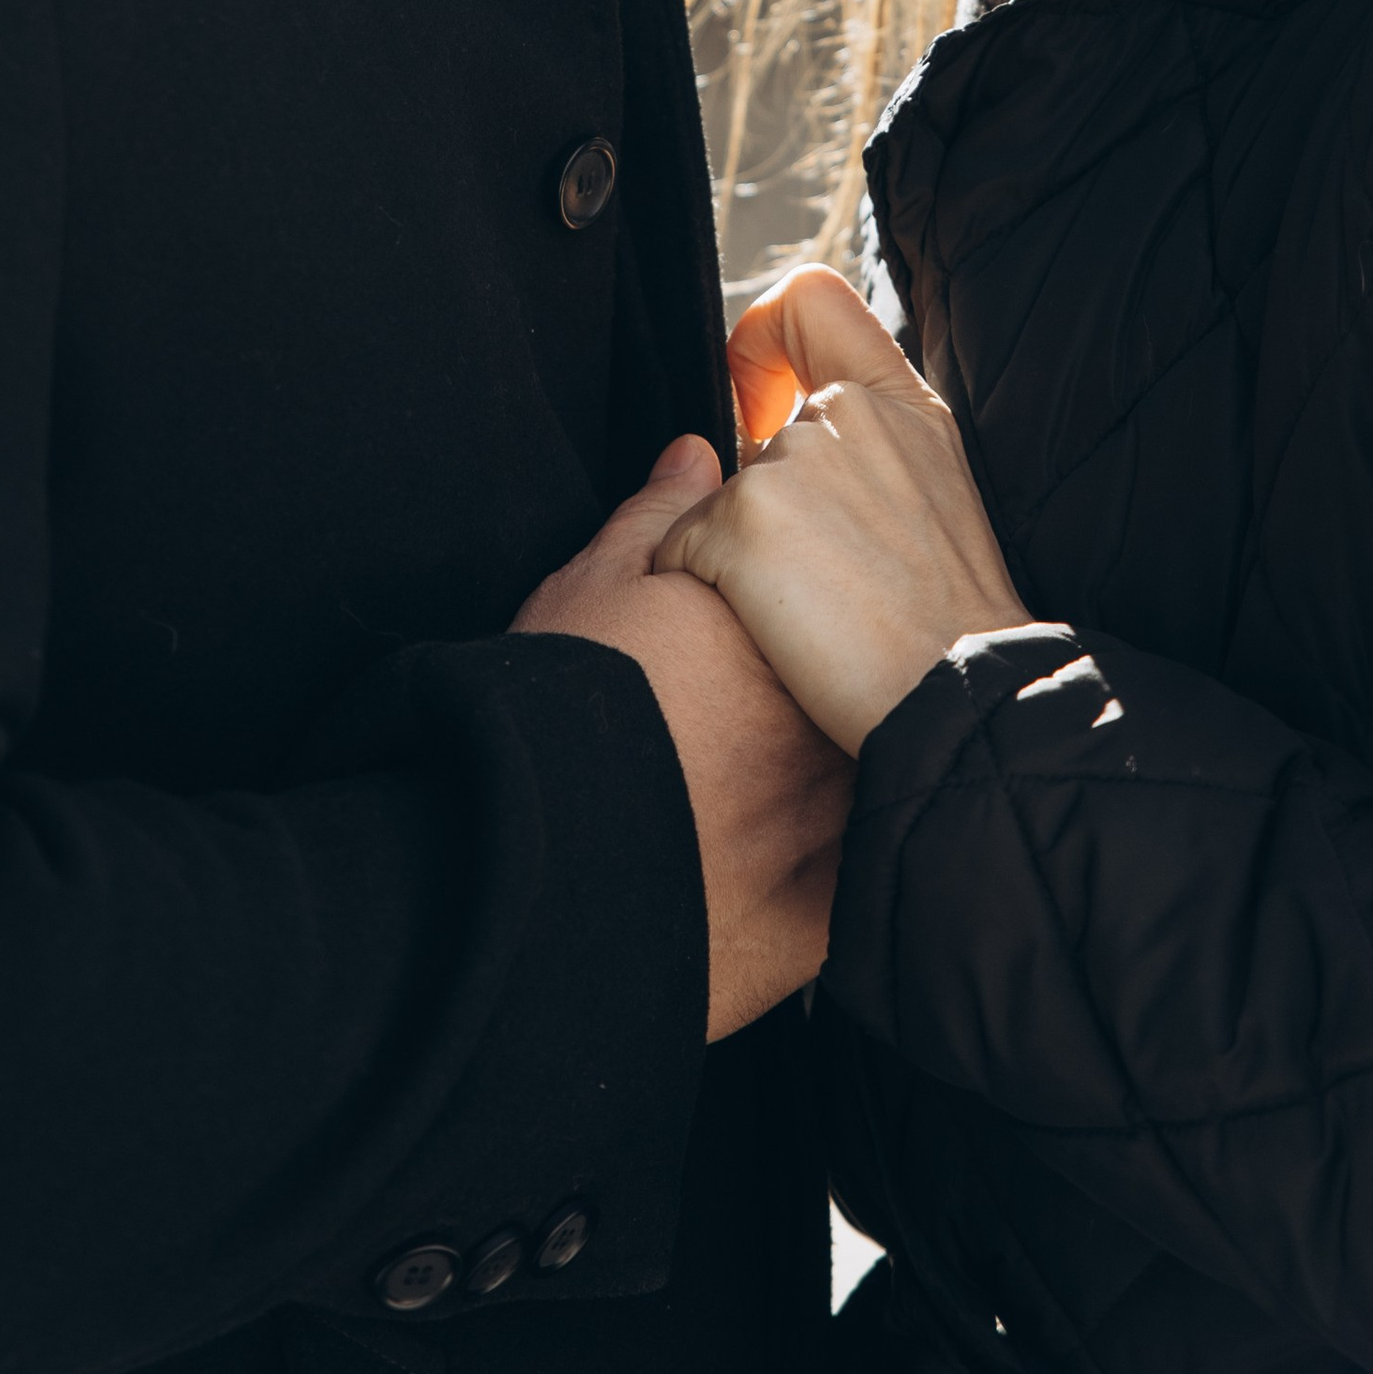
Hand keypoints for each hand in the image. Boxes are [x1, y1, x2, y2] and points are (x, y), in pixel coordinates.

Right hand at [514, 438, 852, 1037]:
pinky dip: (806, 871)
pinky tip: (747, 864)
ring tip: (728, 793)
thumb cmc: (551, 713)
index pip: (821, 603)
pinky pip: (841, 883)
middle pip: (841, 694)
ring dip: (807, 783)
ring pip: (848, 785)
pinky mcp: (820, 915)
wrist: (525, 862)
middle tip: (723, 718)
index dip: (777, 617)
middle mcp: (826, 722)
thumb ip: (658, 517)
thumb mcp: (591, 587)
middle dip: (801, 698)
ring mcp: (832, 822)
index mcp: (779, 633)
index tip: (730, 641)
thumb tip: (696, 458)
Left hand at [652, 273, 1031, 756]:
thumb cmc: (947, 621)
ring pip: (715, 502)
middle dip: (763, 510)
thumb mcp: (934, 494)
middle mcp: (846, 413)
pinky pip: (678, 548)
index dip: (762, 339)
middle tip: (824, 580)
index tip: (758, 399)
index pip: (811, 300)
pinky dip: (702, 590)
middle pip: (753, 440)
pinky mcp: (742, 522)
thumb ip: (867, 443)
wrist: (957, 695)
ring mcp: (791, 462)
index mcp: (900, 404)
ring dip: (739, 559)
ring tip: (814, 613)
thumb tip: (774, 431)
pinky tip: (772, 629)